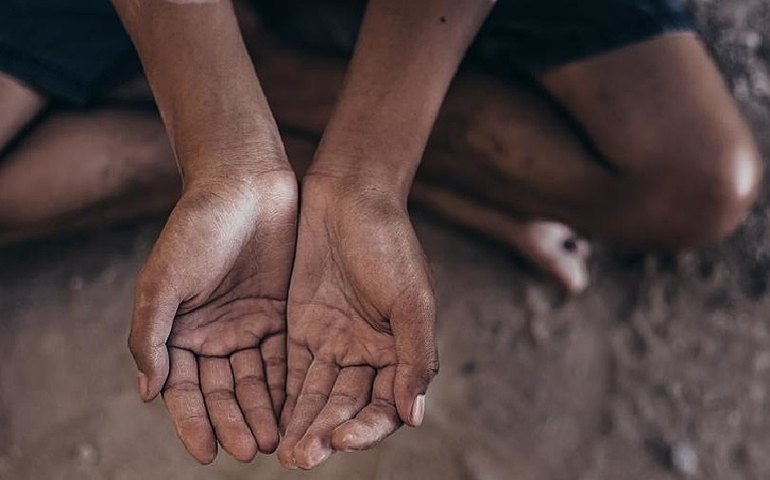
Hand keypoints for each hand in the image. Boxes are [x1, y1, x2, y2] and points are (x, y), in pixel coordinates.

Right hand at [128, 170, 296, 463]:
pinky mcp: (281, 314)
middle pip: (223, 391)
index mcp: (178, 331)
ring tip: (276, 440)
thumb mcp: (163, 281)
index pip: (185, 389)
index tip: (208, 452)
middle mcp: (213, 334)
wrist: (244, 183)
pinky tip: (296, 407)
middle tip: (250, 451)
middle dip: (235, 422)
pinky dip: (288, 383)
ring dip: (263, 410)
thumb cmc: (196, 227)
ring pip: (256, 379)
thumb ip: (150, 336)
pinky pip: (285, 356)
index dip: (194, 421)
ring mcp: (249, 326)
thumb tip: (148, 394)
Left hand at [277, 174, 438, 469]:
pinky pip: (292, 371)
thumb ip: (415, 356)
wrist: (349, 195)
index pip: (385, 405)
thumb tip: (414, 417)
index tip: (340, 440)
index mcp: (400, 350)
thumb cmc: (389, 242)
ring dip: (301, 424)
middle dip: (325, 434)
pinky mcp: (303, 328)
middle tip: (299, 459)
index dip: (365, 428)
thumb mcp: (412, 297)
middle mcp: (368, 353)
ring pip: (317, 395)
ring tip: (282, 453)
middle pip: (346, 406)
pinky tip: (269, 420)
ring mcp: (335, 342)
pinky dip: (283, 398)